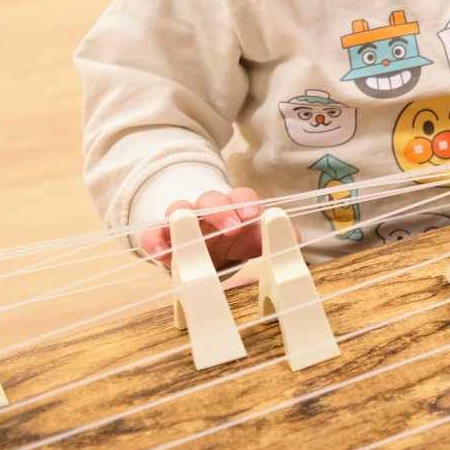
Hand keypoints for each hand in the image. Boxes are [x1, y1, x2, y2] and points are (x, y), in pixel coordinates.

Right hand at [138, 187, 266, 269]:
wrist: (201, 249)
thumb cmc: (230, 241)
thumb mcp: (251, 241)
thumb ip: (271, 238)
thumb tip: (296, 238)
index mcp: (232, 208)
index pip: (240, 195)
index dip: (246, 202)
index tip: (253, 215)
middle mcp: (207, 210)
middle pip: (211, 198)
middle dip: (221, 210)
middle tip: (233, 227)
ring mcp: (182, 221)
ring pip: (179, 209)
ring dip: (185, 218)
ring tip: (190, 233)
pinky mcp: (161, 237)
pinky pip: (153, 233)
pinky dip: (154, 240)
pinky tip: (161, 253)